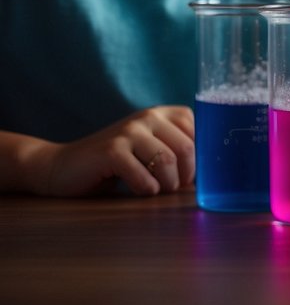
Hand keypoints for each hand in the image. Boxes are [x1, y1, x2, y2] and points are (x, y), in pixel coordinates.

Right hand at [27, 106, 195, 196]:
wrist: (62, 167)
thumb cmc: (114, 163)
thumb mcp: (149, 148)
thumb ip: (176, 149)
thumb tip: (212, 172)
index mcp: (161, 113)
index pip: (199, 131)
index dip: (199, 158)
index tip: (188, 175)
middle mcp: (147, 116)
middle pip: (188, 148)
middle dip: (186, 175)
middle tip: (174, 188)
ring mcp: (129, 131)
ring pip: (168, 162)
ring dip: (167, 185)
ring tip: (157, 190)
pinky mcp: (112, 150)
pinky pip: (144, 176)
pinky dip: (146, 190)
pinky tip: (139, 191)